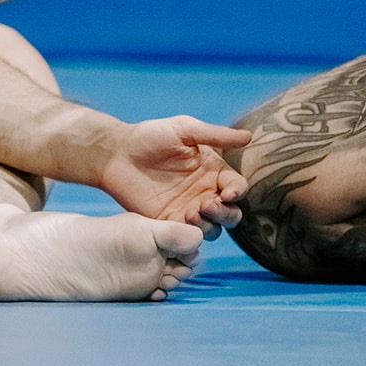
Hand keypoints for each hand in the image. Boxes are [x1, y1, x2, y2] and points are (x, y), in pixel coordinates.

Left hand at [99, 115, 251, 235]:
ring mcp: (187, 210)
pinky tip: (181, 221)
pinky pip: (187, 236)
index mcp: (212, 171)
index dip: (238, 191)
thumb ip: (216, 135)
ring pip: (213, 229)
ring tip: (192, 212)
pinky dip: (191, 234)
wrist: (116, 154)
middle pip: (230, 214)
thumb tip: (249, 136)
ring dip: (209, 224)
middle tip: (208, 204)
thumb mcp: (185, 130)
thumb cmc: (150, 136)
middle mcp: (204, 193)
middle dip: (226, 213)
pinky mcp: (169, 222)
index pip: (237, 186)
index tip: (228, 191)